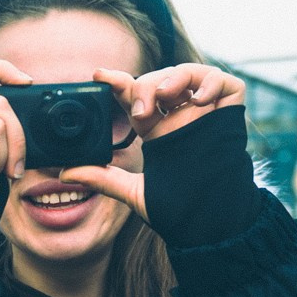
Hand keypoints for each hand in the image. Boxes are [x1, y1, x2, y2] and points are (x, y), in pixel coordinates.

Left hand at [55, 64, 247, 218]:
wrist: (213, 222)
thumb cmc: (178, 207)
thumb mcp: (135, 192)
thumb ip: (104, 179)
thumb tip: (66, 173)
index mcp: (156, 128)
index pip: (135, 96)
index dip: (118, 82)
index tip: (99, 76)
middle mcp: (179, 115)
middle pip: (159, 81)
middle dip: (146, 87)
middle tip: (141, 111)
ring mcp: (206, 110)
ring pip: (188, 73)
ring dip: (173, 77)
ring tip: (164, 96)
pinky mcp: (230, 110)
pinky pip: (224, 82)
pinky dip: (210, 83)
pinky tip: (199, 101)